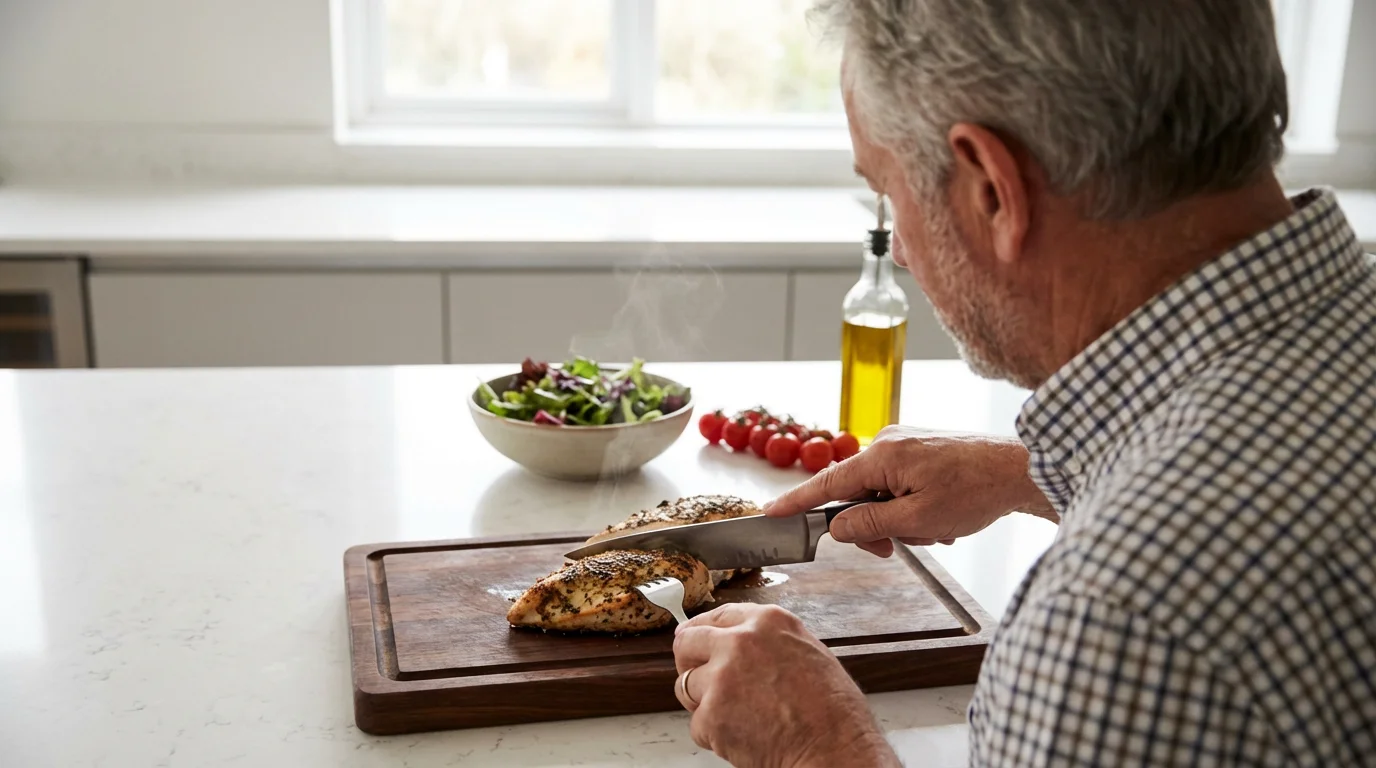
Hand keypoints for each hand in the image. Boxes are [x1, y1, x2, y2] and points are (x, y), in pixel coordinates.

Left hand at [672, 603, 899, 767]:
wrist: (834, 749)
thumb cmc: (832, 711)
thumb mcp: (808, 652)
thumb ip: (770, 642)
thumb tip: (743, 644)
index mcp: (768, 622)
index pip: (717, 615)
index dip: (701, 630)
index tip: (691, 638)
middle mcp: (740, 641)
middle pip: (688, 642)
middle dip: (689, 662)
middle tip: (699, 680)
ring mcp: (722, 676)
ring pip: (685, 685)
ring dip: (703, 702)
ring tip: (735, 716)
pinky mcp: (712, 713)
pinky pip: (697, 724)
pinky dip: (713, 735)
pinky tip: (744, 737)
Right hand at [766, 427, 1054, 556]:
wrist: (1023, 469)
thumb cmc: (978, 491)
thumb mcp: (919, 519)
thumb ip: (870, 525)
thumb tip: (836, 528)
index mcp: (882, 456)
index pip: (826, 484)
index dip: (796, 503)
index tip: (769, 513)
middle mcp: (887, 442)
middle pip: (854, 493)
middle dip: (873, 525)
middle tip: (899, 545)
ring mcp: (904, 443)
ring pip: (879, 493)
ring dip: (899, 518)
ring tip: (936, 528)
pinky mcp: (919, 448)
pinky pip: (898, 483)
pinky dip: (912, 506)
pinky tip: (941, 516)